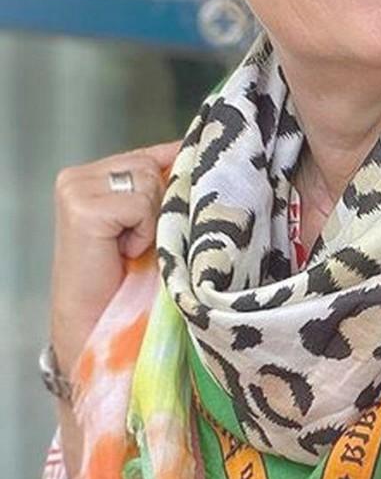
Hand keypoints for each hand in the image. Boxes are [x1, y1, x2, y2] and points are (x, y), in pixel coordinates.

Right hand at [50, 141, 179, 371]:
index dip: (178, 172)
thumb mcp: (153, 227)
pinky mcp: (81, 207)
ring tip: (132, 249)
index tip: (196, 186)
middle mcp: (80, 176)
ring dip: (153, 221)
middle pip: (154, 166)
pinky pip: (140, 203)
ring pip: (149, 180)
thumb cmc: (129, 282)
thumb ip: (166, 192)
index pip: (151, 154)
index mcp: (96, 175)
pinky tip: (124, 252)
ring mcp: (76, 188)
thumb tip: (206, 158)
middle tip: (143, 243)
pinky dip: (143, 232)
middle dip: (162, 206)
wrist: (99, 325)